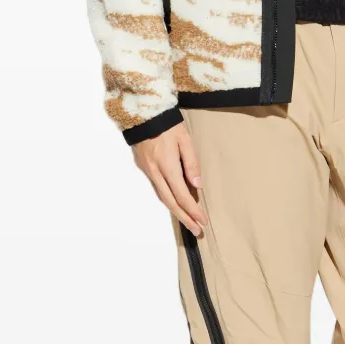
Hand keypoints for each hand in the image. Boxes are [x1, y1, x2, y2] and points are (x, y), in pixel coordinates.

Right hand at [132, 121, 207, 236]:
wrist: (142, 112)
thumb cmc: (166, 123)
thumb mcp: (184, 140)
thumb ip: (191, 163)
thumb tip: (197, 185)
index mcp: (167, 165)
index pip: (182, 195)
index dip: (193, 210)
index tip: (202, 221)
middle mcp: (155, 172)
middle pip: (170, 202)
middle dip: (184, 218)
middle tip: (196, 230)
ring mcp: (147, 170)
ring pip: (162, 197)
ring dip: (175, 211)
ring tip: (188, 221)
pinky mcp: (143, 167)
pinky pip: (157, 188)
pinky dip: (167, 199)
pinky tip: (175, 203)